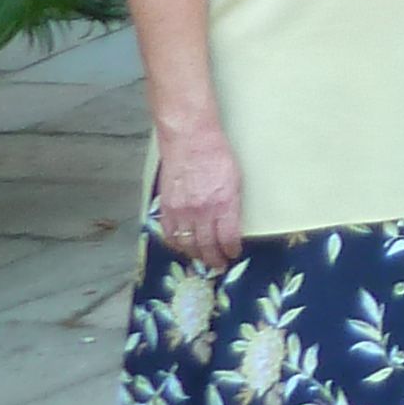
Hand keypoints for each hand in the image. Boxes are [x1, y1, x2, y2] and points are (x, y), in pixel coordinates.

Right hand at [154, 128, 247, 272]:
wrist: (190, 139)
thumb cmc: (217, 154)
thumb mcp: (235, 180)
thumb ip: (232, 205)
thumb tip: (231, 226)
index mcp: (224, 203)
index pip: (228, 238)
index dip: (231, 251)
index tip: (233, 254)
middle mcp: (202, 211)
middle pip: (207, 246)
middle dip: (214, 259)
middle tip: (218, 265)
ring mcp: (182, 210)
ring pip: (187, 244)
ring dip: (195, 255)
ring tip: (202, 259)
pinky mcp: (167, 207)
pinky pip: (170, 234)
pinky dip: (176, 244)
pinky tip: (183, 246)